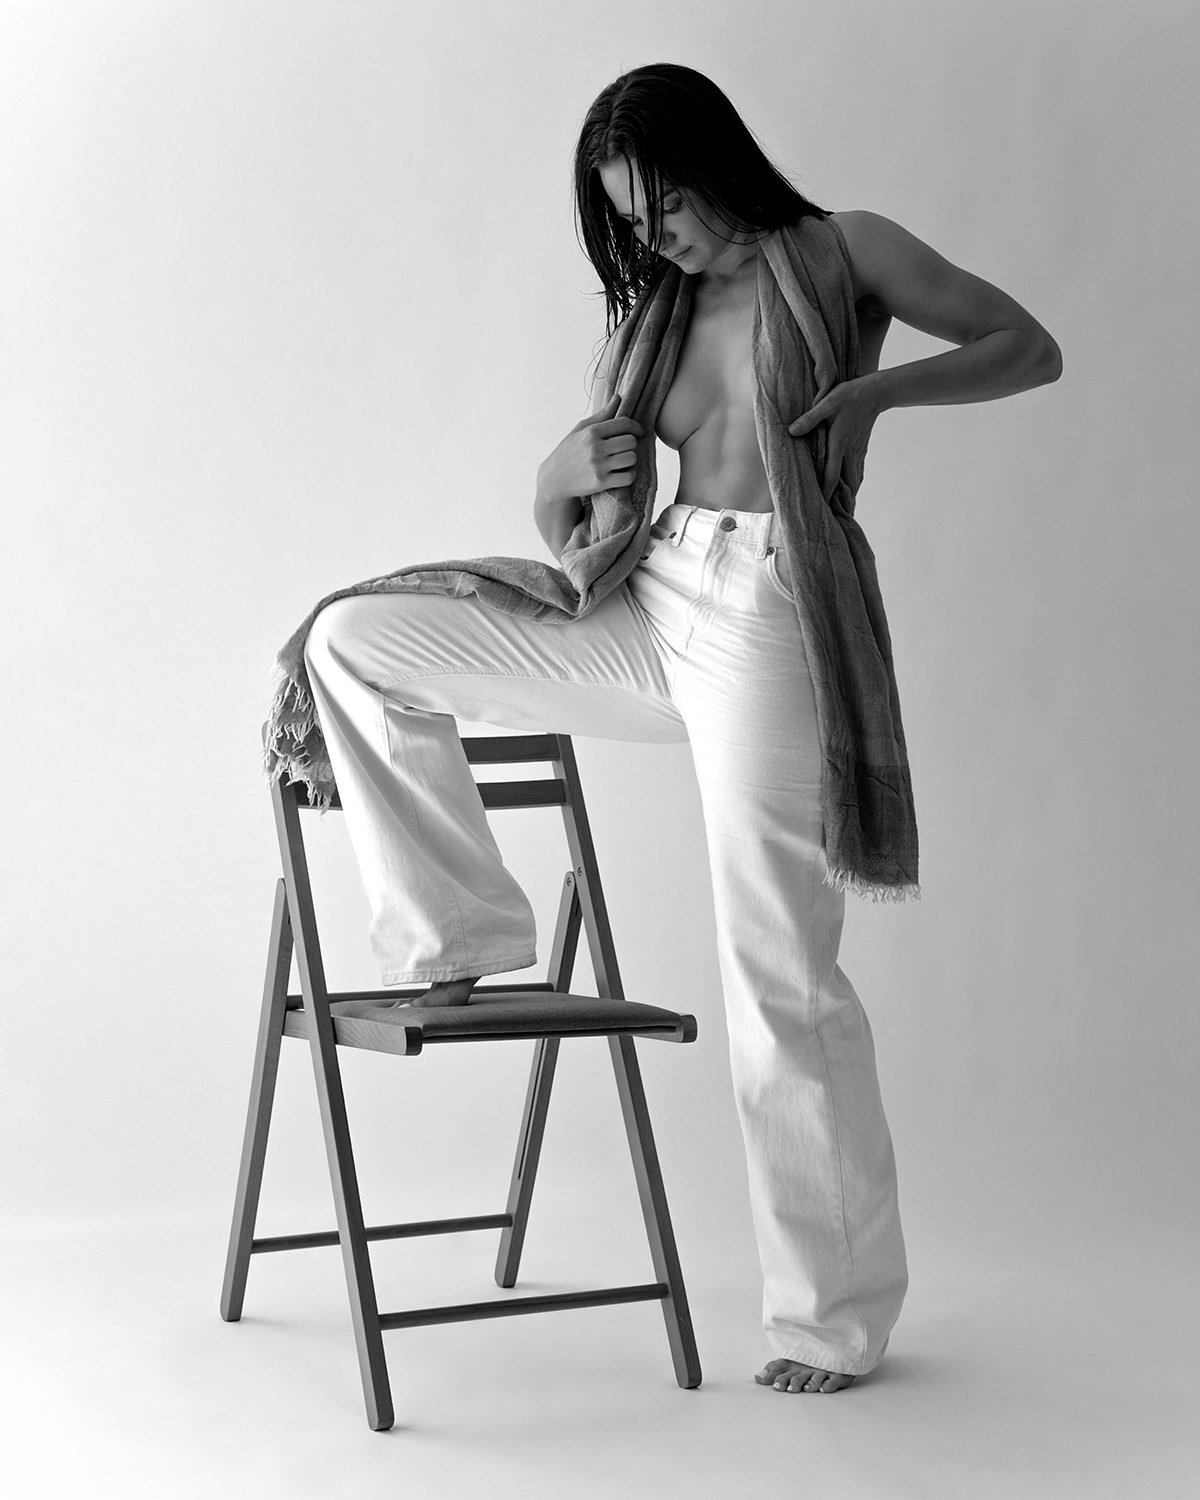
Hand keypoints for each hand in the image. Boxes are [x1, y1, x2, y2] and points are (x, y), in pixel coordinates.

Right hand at [537, 394, 643, 504]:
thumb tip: (618, 397)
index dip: (636, 427)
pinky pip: (628, 477)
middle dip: (631, 445)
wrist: (554, 479)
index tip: (639, 432)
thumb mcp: (580, 430)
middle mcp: (595, 447)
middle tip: (625, 449)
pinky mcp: (601, 482)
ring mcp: (598, 466)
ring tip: (623, 461)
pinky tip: (622, 474)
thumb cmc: (569, 452)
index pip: (624, 423)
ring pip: (632, 458)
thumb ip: (601, 415)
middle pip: (630, 441)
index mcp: (591, 432)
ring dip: (631, 460)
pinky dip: (629, 476)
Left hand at [788, 377, 881, 500]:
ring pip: (854, 480)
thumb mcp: (826, 404)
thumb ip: (810, 419)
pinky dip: (854, 484)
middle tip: (834, 517)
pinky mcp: (862, 449)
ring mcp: (858, 452)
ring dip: (849, 495)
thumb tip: (792, 431)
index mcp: (839, 444)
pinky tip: (850, 491)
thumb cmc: (849, 397)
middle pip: (846, 484)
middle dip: (841, 501)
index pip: (831, 475)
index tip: (821, 507)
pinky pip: (858, 472)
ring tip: (844, 510)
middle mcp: (850, 452)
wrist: (876, 393)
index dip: (826, 493)